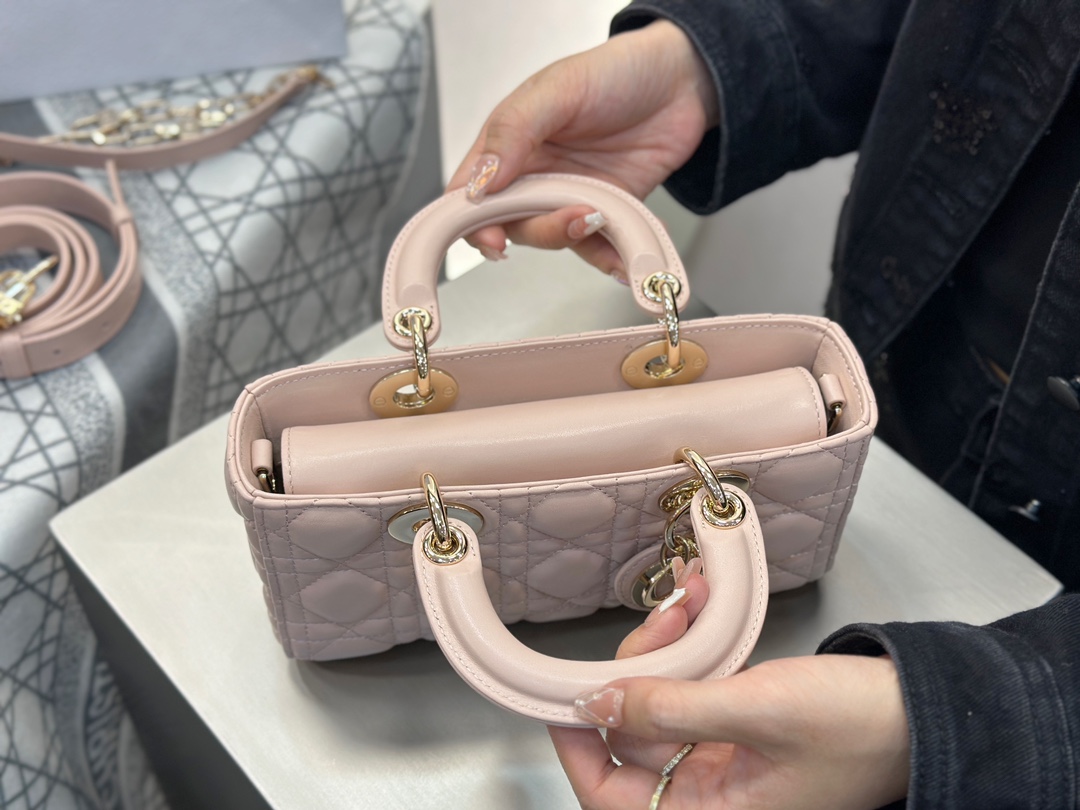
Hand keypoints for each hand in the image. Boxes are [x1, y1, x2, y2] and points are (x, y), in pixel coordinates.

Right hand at [446, 20, 716, 278]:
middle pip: (513, 224)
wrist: (680, 80)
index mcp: (508, 143)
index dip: (471, 222)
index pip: (469, 194)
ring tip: (601, 218)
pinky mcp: (605, 212)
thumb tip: (481, 181)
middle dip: (539, 229)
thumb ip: (514, 132)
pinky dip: (611, 258)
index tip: (491, 237)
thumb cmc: (616, 72)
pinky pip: (599, 248)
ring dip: (575, 239)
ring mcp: (569, 196)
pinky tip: (623, 257)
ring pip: (555, 239)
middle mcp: (533, 176)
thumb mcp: (557, 89)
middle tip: (570, 216)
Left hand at [548, 565, 910, 809]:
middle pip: (630, 735)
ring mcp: (722, 760)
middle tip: (661, 622)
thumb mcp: (757, 711)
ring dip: (665, 648)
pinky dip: (691, 648)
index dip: (579, 741)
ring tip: (686, 602)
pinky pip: (692, 688)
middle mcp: (709, 796)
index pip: (608, 793)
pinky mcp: (738, 728)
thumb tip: (595, 704)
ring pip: (659, 703)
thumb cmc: (858, 727)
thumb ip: (669, 709)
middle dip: (637, 669)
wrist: (925, 710)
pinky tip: (698, 608)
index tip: (567, 688)